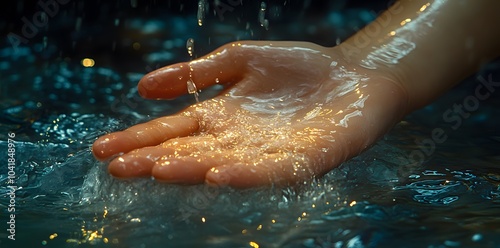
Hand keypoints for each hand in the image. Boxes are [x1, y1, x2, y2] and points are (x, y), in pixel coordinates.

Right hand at [92, 41, 407, 187]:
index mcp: (220, 117)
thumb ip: (196, 72)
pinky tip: (220, 173)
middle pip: (190, 152)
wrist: (353, 76)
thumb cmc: (298, 68)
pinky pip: (270, 171)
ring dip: (192, 169)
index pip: (172, 131)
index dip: (139, 139)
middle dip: (154, 159)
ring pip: (223, 164)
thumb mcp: (240, 59)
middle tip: (118, 168)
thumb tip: (141, 88)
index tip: (103, 149)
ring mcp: (268, 153)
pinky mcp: (303, 160)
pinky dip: (244, 174)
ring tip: (159, 170)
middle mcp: (238, 141)